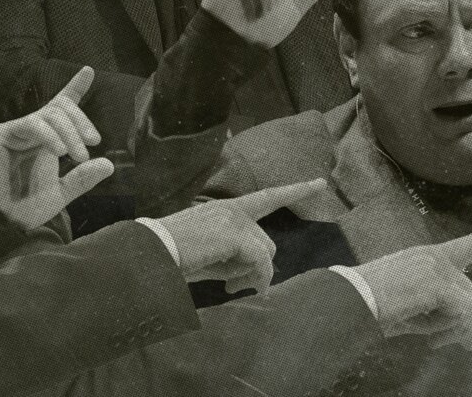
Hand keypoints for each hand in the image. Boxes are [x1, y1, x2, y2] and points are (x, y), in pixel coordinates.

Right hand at [0, 67, 114, 230]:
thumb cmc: (25, 207)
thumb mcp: (61, 193)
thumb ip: (82, 178)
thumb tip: (109, 165)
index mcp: (48, 139)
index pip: (62, 107)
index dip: (75, 87)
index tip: (89, 71)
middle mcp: (34, 130)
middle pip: (62, 107)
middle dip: (82, 120)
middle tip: (94, 142)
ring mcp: (19, 130)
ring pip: (50, 113)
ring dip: (70, 131)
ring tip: (78, 155)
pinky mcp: (5, 133)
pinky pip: (32, 123)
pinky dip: (50, 134)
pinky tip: (60, 150)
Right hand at [158, 178, 326, 293]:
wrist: (153, 254)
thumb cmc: (176, 256)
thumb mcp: (211, 255)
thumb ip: (236, 257)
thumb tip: (260, 277)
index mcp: (226, 209)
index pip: (267, 197)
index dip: (294, 190)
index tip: (319, 183)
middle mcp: (233, 209)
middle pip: (267, 243)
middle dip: (257, 269)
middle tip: (233, 288)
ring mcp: (234, 220)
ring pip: (264, 254)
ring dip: (251, 276)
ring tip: (227, 287)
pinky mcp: (234, 235)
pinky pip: (259, 262)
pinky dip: (252, 278)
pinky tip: (229, 288)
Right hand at [356, 222, 471, 350]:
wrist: (351, 299)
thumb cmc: (374, 304)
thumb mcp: (412, 303)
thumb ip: (440, 307)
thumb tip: (469, 335)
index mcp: (428, 256)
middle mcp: (435, 256)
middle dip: (465, 323)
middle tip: (451, 346)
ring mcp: (437, 267)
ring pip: (470, 307)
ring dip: (454, 329)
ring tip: (429, 339)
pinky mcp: (437, 284)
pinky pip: (463, 315)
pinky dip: (450, 331)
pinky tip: (428, 338)